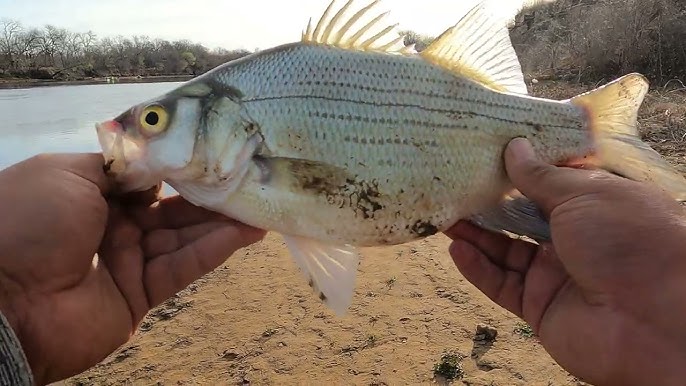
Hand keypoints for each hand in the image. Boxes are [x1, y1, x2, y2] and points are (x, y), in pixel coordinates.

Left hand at [0, 153, 265, 384]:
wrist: (2, 299)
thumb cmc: (30, 221)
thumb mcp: (67, 173)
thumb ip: (118, 166)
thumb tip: (156, 166)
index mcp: (90, 193)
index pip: (147, 177)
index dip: (180, 165)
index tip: (215, 150)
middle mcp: (112, 225)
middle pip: (171, 207)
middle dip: (208, 192)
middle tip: (248, 175)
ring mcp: (128, 261)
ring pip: (184, 237)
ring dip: (221, 220)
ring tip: (259, 202)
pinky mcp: (142, 295)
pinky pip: (183, 267)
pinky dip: (216, 250)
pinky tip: (248, 232)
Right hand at [446, 139, 685, 385]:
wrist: (655, 320)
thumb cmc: (628, 240)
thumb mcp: (583, 194)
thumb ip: (541, 176)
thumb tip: (514, 146)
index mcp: (595, 205)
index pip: (549, 184)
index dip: (518, 170)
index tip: (484, 153)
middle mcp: (575, 238)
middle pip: (521, 218)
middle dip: (488, 203)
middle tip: (453, 184)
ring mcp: (555, 274)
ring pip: (505, 251)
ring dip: (475, 235)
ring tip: (444, 215)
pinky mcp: (539, 307)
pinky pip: (501, 285)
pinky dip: (478, 268)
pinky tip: (456, 249)